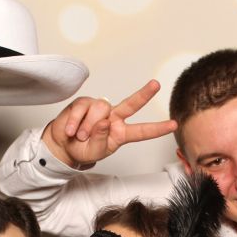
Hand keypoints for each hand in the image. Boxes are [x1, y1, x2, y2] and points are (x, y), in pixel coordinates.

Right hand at [42, 80, 176, 168]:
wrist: (63, 145)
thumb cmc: (83, 150)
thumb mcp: (95, 152)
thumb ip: (101, 139)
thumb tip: (105, 121)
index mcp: (121, 133)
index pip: (142, 131)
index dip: (157, 128)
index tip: (173, 125)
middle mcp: (114, 118)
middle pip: (131, 104)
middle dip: (144, 94)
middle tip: (156, 85)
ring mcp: (100, 109)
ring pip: (100, 109)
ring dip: (88, 126)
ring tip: (80, 136)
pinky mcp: (84, 103)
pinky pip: (82, 108)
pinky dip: (76, 122)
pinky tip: (71, 131)